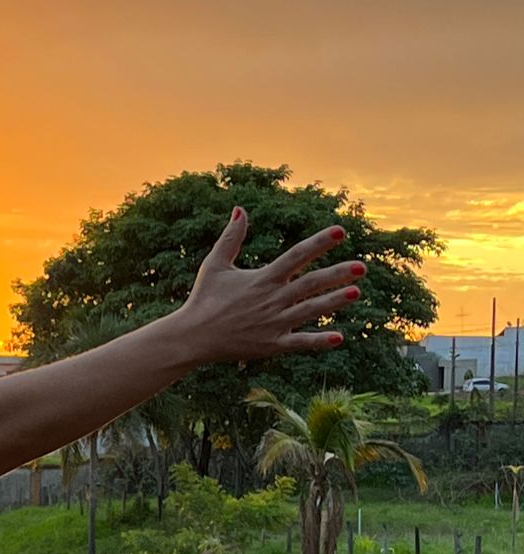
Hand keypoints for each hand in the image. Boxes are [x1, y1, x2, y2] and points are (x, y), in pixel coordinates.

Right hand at [173, 206, 364, 363]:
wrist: (191, 336)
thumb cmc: (203, 298)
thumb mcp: (215, 265)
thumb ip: (231, 237)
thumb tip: (240, 209)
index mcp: (262, 279)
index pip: (296, 256)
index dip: (319, 243)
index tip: (341, 232)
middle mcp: (272, 299)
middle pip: (310, 283)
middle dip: (337, 274)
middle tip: (362, 267)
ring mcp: (274, 323)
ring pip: (310, 310)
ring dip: (334, 302)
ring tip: (356, 292)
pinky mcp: (272, 345)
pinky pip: (299, 342)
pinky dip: (319, 341)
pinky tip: (340, 337)